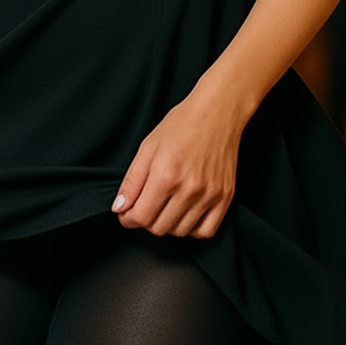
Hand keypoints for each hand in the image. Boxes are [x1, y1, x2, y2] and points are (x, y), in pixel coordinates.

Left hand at [111, 91, 242, 238]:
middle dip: (146, 220)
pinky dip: (192, 229)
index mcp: (165, 175)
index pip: (140, 217)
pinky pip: (206, 231)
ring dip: (168, 224)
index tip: (127, 212)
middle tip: (147, 205)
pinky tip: (185, 214)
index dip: (128, 218)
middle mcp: (189, 189)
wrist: (217, 113)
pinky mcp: (225, 198)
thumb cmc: (182, 124)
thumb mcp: (147, 147)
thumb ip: (132, 181)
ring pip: (180, 232)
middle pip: (158, 228)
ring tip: (166, 205)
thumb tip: (120, 208)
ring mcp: (209, 195)